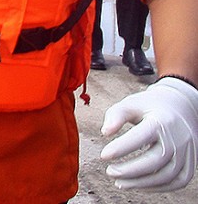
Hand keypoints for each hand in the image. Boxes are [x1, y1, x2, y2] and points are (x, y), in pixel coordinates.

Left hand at [100, 76, 197, 190]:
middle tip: (110, 171)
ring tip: (119, 183)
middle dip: (130, 170)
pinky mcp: (191, 162)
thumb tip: (105, 132)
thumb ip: (116, 115)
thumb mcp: (131, 103)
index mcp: (161, 121)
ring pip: (167, 175)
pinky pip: (178, 181)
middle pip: (155, 161)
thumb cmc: (150, 106)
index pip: (141, 137)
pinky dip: (158, 187)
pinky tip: (139, 185)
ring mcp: (187, 152)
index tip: (103, 155)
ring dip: (142, 183)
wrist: (181, 106)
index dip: (121, 148)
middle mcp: (178, 138)